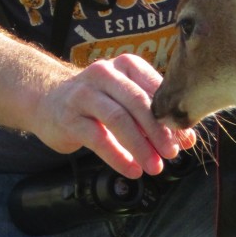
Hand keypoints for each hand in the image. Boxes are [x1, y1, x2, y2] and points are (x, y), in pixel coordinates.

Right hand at [34, 53, 196, 178]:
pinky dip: (118, 157)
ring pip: (118, 119)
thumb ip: (156, 117)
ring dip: (140, 146)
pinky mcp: (69, 117)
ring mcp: (84, 94)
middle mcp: (105, 74)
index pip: (155, 89)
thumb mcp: (127, 102)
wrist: (47, 99)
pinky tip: (131, 170)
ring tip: (155, 167)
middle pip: (138, 102)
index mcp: (126, 66)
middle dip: (158, 131)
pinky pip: (97, 138)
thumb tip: (188, 139)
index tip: (185, 139)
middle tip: (172, 153)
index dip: (171, 116)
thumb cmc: (98, 101)